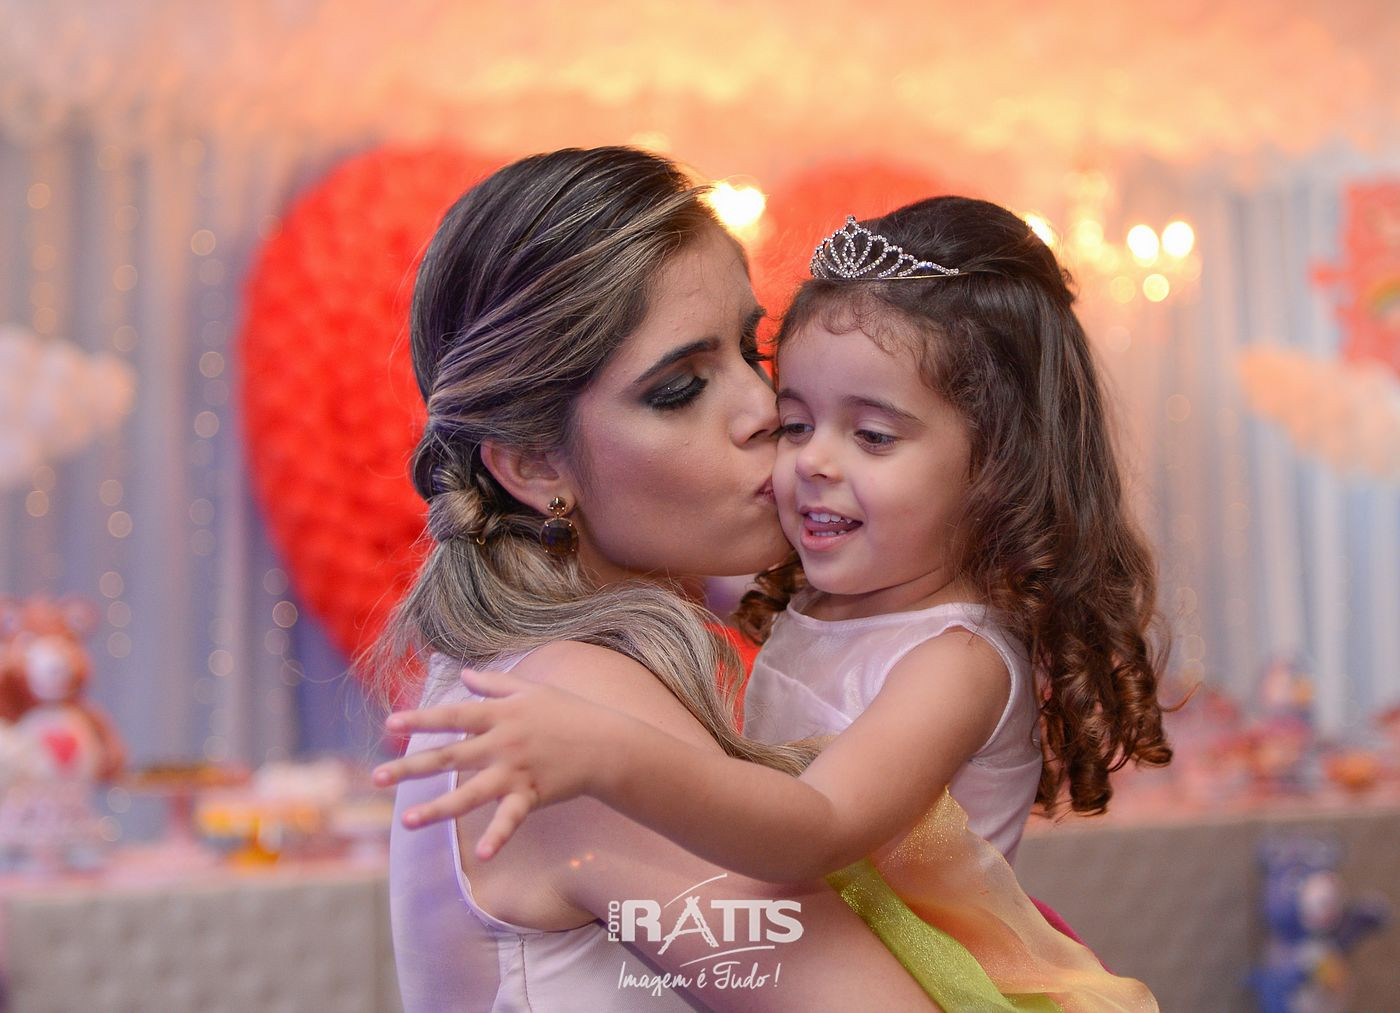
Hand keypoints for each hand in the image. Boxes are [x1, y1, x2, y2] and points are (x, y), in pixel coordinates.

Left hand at [372, 667, 618, 858]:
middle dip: (411, 767)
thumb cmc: (570, 712)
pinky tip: (481, 853)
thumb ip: (495, 684)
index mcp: (500, 714)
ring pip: (470, 792)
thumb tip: (464, 676)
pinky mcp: (532, 794)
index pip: (453, 715)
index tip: (388, 725)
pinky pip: (511, 818)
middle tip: (376, 778)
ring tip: (407, 822)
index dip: (420, 719)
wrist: (607, 742)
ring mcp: (516, 771)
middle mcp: (502, 743)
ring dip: (438, 808)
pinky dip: (498, 835)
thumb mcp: (532, 690)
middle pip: (449, 755)